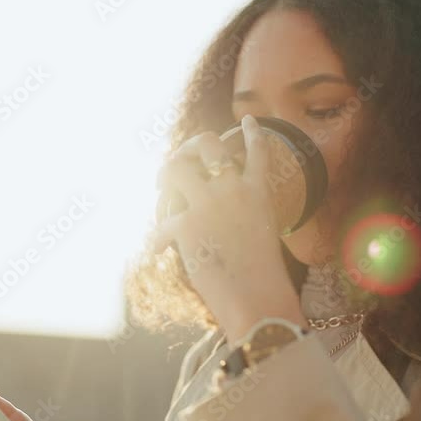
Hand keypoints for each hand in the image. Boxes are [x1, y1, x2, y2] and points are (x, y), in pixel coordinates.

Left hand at [154, 114, 303, 343]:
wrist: (257, 298)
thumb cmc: (263, 279)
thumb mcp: (262, 236)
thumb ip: (243, 217)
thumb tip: (218, 219)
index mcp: (259, 192)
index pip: (258, 151)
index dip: (253, 134)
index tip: (248, 121)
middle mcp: (233, 189)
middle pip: (206, 145)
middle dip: (189, 148)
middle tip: (180, 166)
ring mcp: (209, 202)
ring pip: (175, 168)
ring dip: (164, 177)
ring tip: (160, 190)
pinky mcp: (186, 223)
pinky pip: (161, 222)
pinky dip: (158, 239)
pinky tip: (158, 251)